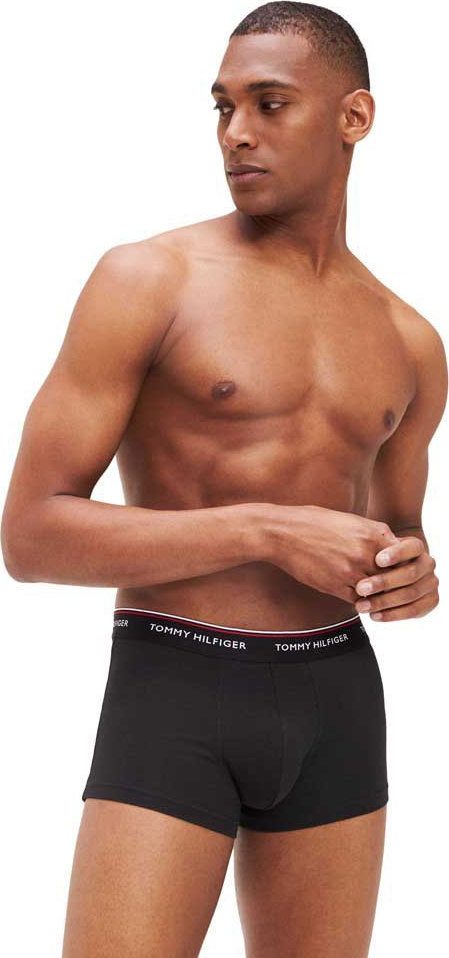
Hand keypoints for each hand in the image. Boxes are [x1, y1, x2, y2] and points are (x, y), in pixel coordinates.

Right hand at [267, 504, 400, 603]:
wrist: (284, 533)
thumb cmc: (315, 522)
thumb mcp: (351, 519)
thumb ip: (375, 532)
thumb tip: (393, 543)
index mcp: (372, 534)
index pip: (403, 557)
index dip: (402, 564)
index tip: (396, 567)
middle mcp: (365, 554)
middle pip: (393, 577)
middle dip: (392, 582)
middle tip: (389, 584)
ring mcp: (351, 572)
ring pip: (377, 592)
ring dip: (377, 594)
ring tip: (375, 593)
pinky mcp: (336, 587)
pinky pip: (358, 600)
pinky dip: (361, 600)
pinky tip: (358, 596)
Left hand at [354, 535, 438, 620]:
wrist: (394, 570)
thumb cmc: (380, 557)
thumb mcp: (377, 547)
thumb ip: (375, 549)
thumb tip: (364, 551)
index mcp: (417, 547)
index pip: (410, 548)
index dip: (396, 554)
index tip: (377, 560)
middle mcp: (427, 564)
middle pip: (409, 574)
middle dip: (384, 582)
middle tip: (361, 588)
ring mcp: (430, 583)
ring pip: (410, 594)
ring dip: (384, 602)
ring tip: (362, 605)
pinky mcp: (430, 601)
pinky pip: (413, 610)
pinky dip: (392, 614)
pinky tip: (374, 615)